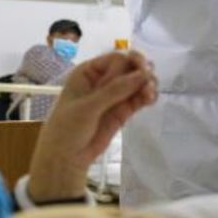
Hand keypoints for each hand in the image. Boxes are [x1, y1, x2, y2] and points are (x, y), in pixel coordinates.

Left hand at [27, 51, 156, 202]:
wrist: (65, 158)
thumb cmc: (67, 128)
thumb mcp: (87, 107)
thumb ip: (114, 91)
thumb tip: (142, 75)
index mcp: (88, 72)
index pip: (115, 59)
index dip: (127, 66)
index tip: (131, 80)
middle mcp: (102, 80)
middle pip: (129, 67)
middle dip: (141, 71)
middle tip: (150, 80)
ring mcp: (114, 96)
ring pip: (137, 82)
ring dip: (147, 84)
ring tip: (150, 94)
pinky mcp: (122, 111)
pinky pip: (138, 98)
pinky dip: (147, 96)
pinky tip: (151, 99)